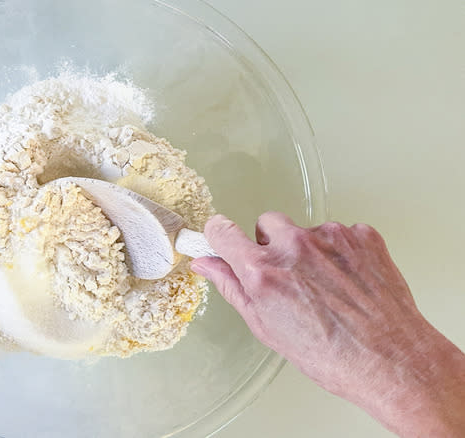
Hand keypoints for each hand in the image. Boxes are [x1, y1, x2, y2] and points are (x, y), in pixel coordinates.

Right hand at [191, 213, 464, 437]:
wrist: (391, 360)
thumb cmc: (330, 355)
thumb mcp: (266, 327)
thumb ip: (232, 287)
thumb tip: (206, 265)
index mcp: (263, 271)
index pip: (222, 231)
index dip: (219, 235)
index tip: (221, 238)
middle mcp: (294, 246)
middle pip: (267, 224)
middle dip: (271, 244)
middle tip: (287, 276)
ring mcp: (330, 237)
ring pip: (305, 230)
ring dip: (309, 250)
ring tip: (326, 287)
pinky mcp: (362, 236)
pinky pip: (341, 234)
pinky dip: (341, 252)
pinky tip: (348, 282)